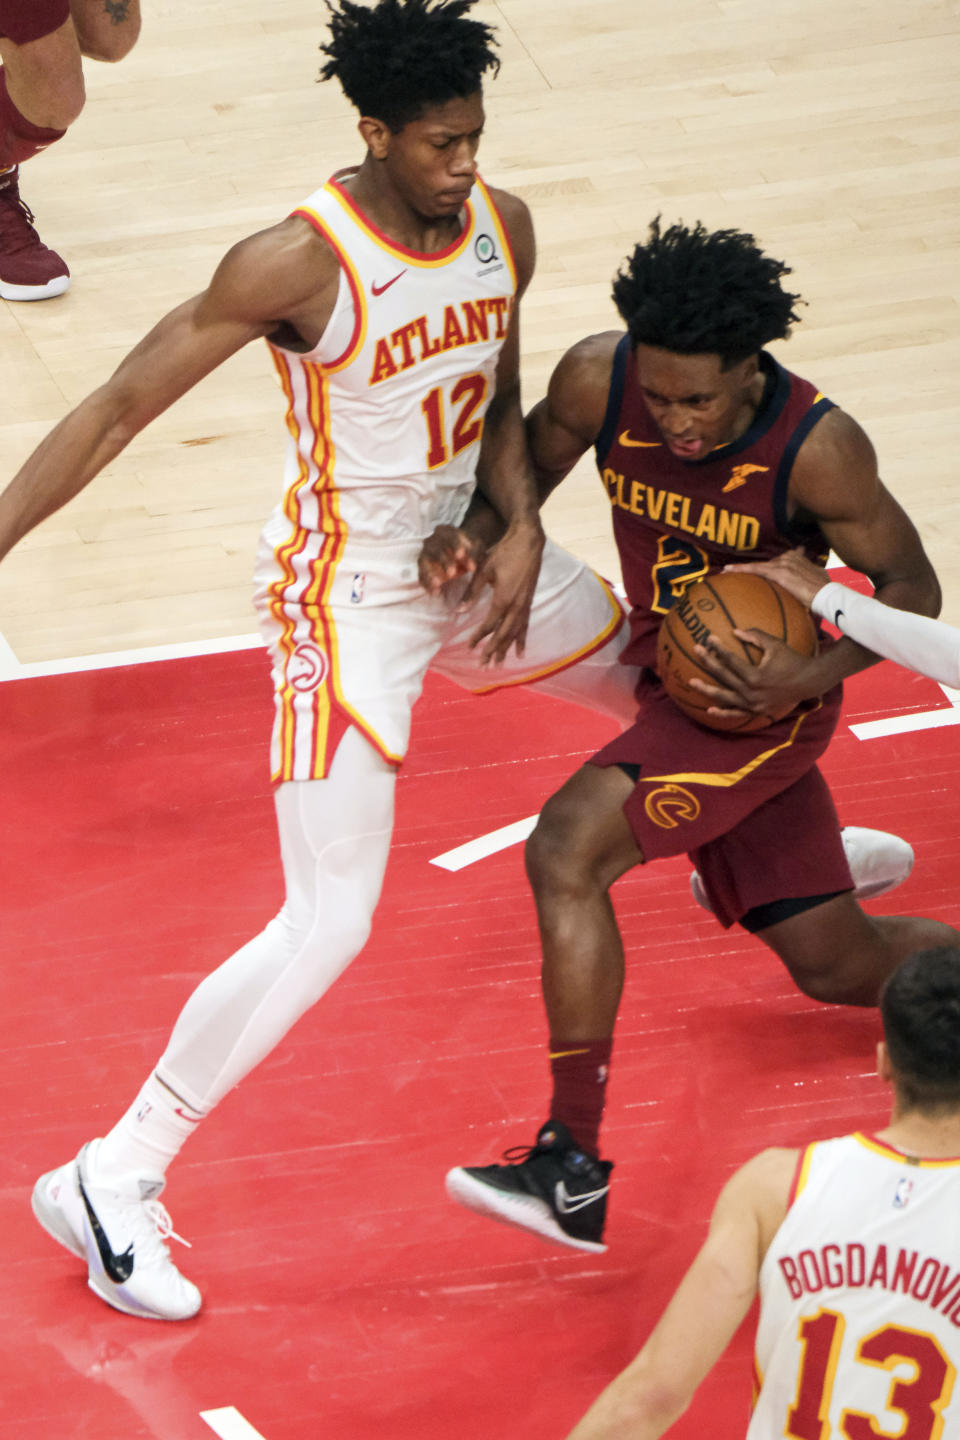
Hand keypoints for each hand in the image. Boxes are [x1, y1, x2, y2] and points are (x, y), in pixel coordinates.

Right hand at [418, 525, 483, 595]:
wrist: (461, 552)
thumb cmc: (469, 548)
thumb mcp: (476, 547)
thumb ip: (474, 555)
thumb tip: (471, 567)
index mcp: (446, 531)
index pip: (450, 537)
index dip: (455, 545)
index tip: (461, 555)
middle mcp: (432, 541)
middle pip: (436, 550)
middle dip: (444, 561)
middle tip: (452, 572)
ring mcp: (425, 554)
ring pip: (424, 563)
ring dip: (430, 573)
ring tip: (437, 583)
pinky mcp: (423, 568)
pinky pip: (422, 576)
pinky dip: (427, 585)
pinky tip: (435, 592)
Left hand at [467, 518, 544, 664]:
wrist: (529, 542)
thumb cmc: (504, 552)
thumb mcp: (483, 570)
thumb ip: (471, 592)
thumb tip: (459, 611)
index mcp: (503, 598)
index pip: (489, 625)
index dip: (479, 637)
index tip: (469, 648)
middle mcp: (516, 606)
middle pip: (503, 634)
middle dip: (492, 651)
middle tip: (484, 667)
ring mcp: (525, 605)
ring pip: (514, 633)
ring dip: (506, 650)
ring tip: (499, 665)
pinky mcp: (529, 602)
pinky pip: (525, 626)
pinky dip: (521, 640)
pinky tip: (520, 653)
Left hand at [689, 628, 823, 722]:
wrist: (810, 682)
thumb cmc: (793, 660)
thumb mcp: (776, 645)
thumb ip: (755, 636)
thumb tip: (735, 631)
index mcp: (756, 676)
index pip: (731, 660)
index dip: (718, 649)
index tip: (708, 639)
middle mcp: (752, 693)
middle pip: (724, 676)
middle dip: (708, 662)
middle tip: (696, 650)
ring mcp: (753, 704)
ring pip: (725, 697)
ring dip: (707, 690)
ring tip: (692, 682)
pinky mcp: (757, 711)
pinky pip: (737, 714)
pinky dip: (723, 713)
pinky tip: (709, 710)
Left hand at [723, 548, 827, 608]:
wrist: (828, 595)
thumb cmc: (823, 592)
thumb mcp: (816, 579)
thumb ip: (807, 576)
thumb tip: (806, 584)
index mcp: (797, 558)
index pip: (776, 561)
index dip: (765, 567)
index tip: (758, 569)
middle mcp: (789, 557)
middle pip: (766, 564)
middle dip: (753, 571)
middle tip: (734, 573)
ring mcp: (783, 564)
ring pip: (757, 566)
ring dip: (741, 569)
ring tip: (726, 571)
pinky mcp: (779, 572)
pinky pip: (755, 569)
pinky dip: (740, 569)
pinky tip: (727, 570)